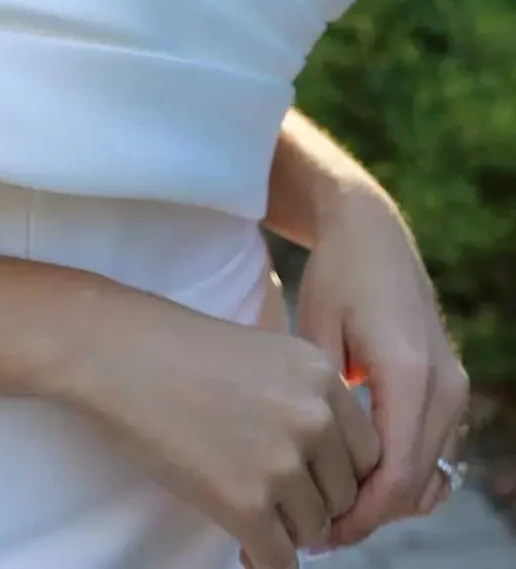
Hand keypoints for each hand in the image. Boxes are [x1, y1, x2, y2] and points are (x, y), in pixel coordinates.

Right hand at [67, 289, 381, 568]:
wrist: (114, 352)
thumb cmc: (176, 348)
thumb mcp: (263, 355)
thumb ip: (305, 400)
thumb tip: (329, 471)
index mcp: (322, 374)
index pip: (367, 452)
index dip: (337, 473)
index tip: (311, 481)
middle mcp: (314, 417)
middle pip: (346, 495)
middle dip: (316, 504)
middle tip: (277, 502)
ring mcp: (282, 461)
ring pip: (315, 531)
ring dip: (287, 530)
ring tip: (250, 511)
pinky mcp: (245, 502)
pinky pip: (279, 558)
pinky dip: (261, 557)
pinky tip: (242, 542)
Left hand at [293, 184, 470, 549]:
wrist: (370, 231)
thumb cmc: (333, 276)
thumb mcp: (314, 334)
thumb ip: (324, 405)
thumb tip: (315, 471)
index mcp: (409, 374)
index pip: (395, 476)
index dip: (359, 517)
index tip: (318, 536)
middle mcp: (444, 387)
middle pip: (416, 484)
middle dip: (369, 516)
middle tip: (316, 533)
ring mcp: (454, 387)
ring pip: (429, 473)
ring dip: (386, 498)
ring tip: (330, 508)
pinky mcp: (450, 386)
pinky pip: (432, 449)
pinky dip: (401, 473)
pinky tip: (355, 477)